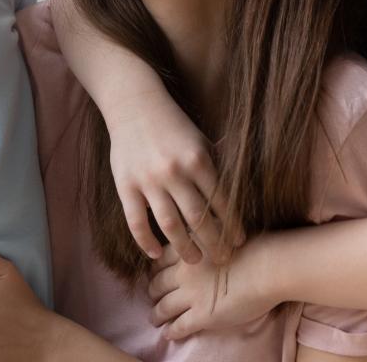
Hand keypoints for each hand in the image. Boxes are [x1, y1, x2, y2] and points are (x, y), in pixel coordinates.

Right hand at [106, 93, 237, 264]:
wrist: (134, 105)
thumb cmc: (173, 125)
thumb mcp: (200, 140)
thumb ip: (215, 166)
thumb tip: (237, 195)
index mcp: (197, 160)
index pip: (220, 201)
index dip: (232, 224)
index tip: (239, 241)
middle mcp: (174, 172)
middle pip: (198, 218)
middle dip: (214, 243)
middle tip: (223, 260)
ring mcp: (148, 181)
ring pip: (170, 225)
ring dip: (184, 248)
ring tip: (195, 261)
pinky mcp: (126, 186)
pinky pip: (136, 221)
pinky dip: (146, 241)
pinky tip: (156, 253)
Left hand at [147, 239, 276, 339]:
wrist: (267, 266)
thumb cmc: (252, 244)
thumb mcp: (220, 228)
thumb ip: (204, 232)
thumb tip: (199, 233)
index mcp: (188, 249)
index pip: (160, 261)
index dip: (154, 270)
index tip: (154, 274)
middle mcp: (184, 273)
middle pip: (158, 284)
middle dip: (153, 292)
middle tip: (152, 296)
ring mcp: (191, 295)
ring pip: (164, 307)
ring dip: (157, 314)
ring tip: (155, 319)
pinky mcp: (203, 316)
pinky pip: (180, 326)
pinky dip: (171, 331)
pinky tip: (169, 334)